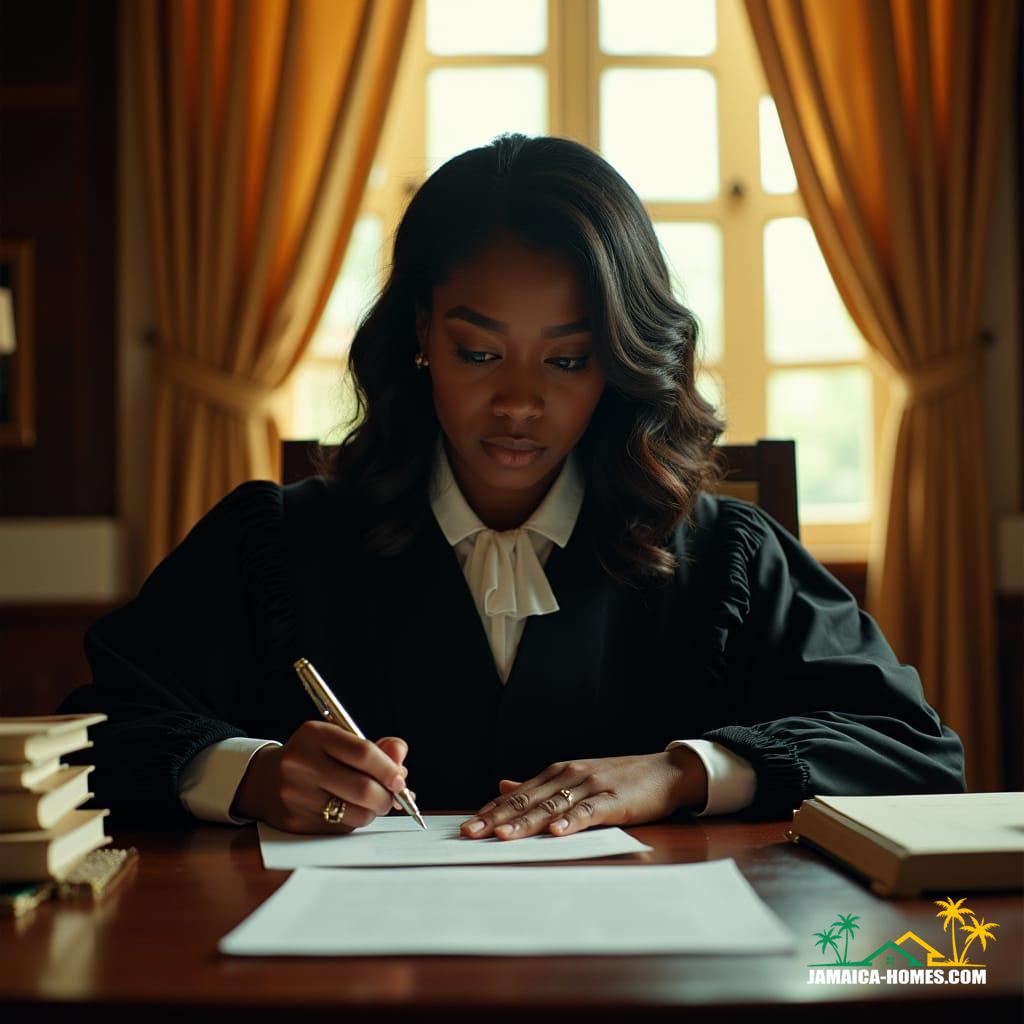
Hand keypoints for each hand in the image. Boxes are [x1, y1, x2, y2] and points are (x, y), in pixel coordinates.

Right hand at [230, 721, 409, 833]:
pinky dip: (354, 821)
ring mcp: (295, 795)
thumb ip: (375, 748)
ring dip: (372, 811)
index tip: (400, 778)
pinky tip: (348, 810)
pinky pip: (341, 828)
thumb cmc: (313, 757)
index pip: (363, 752)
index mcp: (315, 735)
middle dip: (387, 796)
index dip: (389, 768)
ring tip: (370, 802)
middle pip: (362, 788)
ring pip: (355, 813)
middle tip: (392, 796)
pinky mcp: (294, 821)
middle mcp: (301, 763)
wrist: (265, 779)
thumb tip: (400, 762)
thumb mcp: (339, 740)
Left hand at [459, 747, 708, 840]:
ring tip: (502, 835)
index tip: (467, 825)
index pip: (518, 794)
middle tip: (470, 833)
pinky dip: (571, 822)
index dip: (491, 809)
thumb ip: (541, 786)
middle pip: (528, 800)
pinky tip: (556, 832)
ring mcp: (591, 787)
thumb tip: (502, 786)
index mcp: (558, 773)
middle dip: (497, 817)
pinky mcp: (614, 800)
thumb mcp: (576, 778)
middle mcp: (569, 776)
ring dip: (526, 822)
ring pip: (552, 806)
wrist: (665, 771)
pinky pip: (589, 812)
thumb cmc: (620, 779)